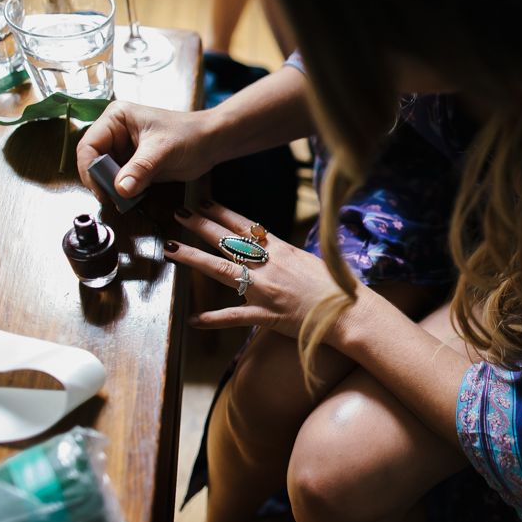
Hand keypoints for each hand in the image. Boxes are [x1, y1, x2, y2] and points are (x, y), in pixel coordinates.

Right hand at [76, 101, 213, 200]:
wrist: (210, 143)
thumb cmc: (189, 136)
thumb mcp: (162, 150)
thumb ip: (140, 169)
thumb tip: (120, 189)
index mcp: (115, 118)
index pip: (89, 145)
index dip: (90, 169)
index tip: (101, 190)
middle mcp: (115, 133)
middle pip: (94, 161)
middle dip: (101, 181)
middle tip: (112, 199)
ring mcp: (123, 150)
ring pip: (105, 174)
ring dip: (111, 189)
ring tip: (123, 201)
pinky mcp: (133, 165)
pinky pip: (120, 181)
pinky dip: (123, 192)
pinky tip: (131, 199)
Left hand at [165, 200, 345, 338]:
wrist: (350, 311)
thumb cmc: (335, 286)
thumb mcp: (308, 260)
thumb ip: (284, 255)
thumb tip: (268, 248)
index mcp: (281, 250)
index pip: (245, 226)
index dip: (222, 213)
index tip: (203, 202)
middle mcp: (270, 265)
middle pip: (228, 242)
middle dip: (201, 226)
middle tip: (179, 213)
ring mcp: (266, 290)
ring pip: (222, 271)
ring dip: (194, 259)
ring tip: (171, 249)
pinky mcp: (266, 315)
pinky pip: (234, 317)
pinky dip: (213, 319)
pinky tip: (192, 320)